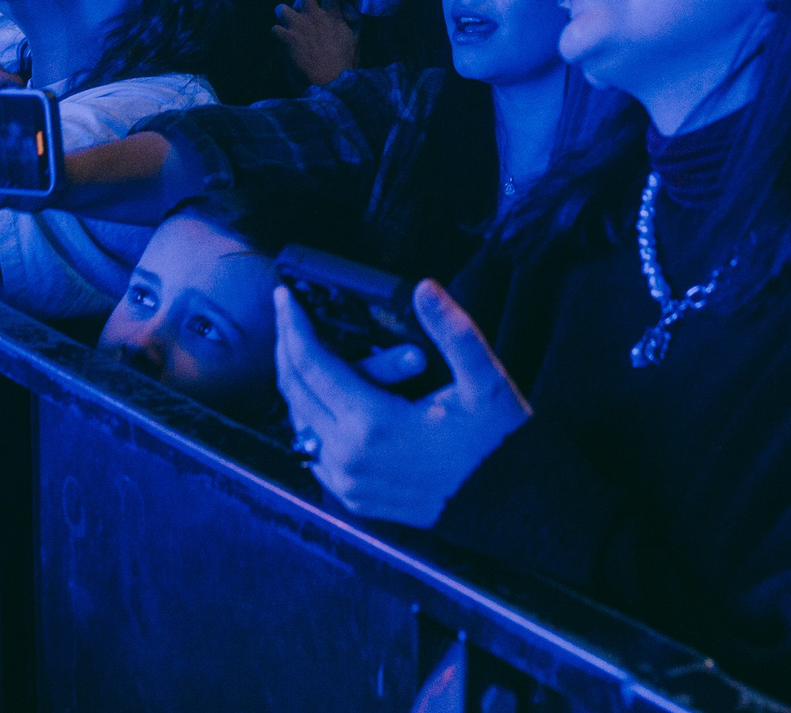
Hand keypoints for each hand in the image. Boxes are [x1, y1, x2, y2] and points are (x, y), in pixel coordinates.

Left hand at [274, 0, 359, 85]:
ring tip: (291, 25)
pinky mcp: (287, 40)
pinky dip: (279, 35)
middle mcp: (313, 15)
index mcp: (332, 14)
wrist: (331, 82)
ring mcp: (298, 26)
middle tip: (304, 7)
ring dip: (285, 16)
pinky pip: (275, 29)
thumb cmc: (346, 63)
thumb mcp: (357, 39)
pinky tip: (285, 42)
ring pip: (281, 8)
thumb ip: (354, 20)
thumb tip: (348, 8)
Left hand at [274, 279, 530, 525]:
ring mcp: (347, 482)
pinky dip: (311, 416)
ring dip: (299, 382)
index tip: (284, 296)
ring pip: (298, 421)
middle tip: (288, 313)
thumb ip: (453, 330)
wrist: (506, 502)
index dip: (293, 324)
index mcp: (373, 424)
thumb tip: (424, 289)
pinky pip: (313, 450)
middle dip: (287, 345)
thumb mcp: (484, 381)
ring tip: (305, 347)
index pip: (311, 364)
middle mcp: (349, 457)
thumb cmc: (495, 443)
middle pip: (295, 390)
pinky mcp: (352, 496)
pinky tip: (324, 394)